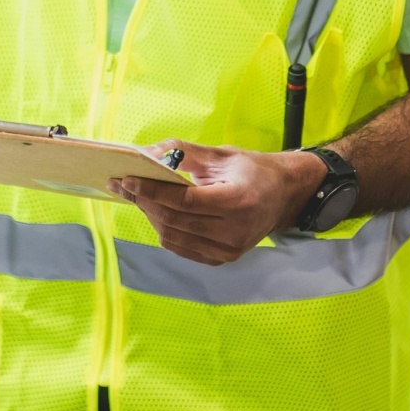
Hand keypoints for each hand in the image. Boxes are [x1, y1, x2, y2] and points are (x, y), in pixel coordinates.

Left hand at [110, 142, 325, 264]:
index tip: (128, 180)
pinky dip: (165, 231)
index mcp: (237, 200)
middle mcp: (234, 230)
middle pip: (175, 220)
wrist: (284, 196)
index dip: (152, 191)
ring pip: (174, 237)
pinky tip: (159, 213)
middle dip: (145, 202)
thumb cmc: (253, 171)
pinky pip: (182, 248)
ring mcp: (229, 249)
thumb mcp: (222, 154)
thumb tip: (147, 153)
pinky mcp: (223, 258)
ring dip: (152, 217)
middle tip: (125, 186)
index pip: (184, 201)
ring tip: (140, 197)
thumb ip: (184, 152)